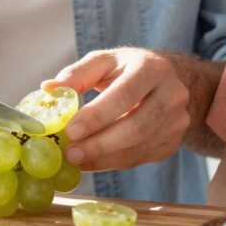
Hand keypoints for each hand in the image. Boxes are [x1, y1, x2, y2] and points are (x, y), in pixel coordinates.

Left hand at [45, 48, 189, 171]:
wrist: (166, 79)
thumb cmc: (126, 69)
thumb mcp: (102, 62)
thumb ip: (75, 75)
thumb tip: (48, 90)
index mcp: (152, 67)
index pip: (125, 94)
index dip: (97, 115)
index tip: (70, 131)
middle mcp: (172, 94)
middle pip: (136, 126)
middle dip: (100, 144)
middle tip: (70, 153)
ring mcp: (177, 120)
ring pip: (139, 147)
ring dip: (104, 158)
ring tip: (76, 160)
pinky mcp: (173, 141)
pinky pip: (142, 158)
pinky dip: (114, 163)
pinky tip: (92, 161)